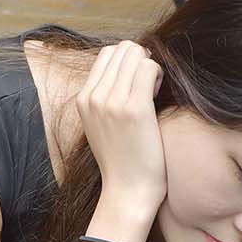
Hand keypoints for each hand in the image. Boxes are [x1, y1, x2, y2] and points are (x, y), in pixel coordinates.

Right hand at [76, 40, 166, 211]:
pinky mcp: (134, 108)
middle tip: (147, 88)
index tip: (136, 86)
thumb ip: (104, 98)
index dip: (127, 63)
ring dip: (150, 68)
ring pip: (136, 54)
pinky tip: (157, 98)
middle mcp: (94, 97)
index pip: (107, 54)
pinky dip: (158, 76)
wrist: (127, 192)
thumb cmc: (122, 161)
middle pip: (122, 49)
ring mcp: (112, 101)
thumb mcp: (100, 126)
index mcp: (83, 99)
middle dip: (139, 61)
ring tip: (152, 94)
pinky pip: (149, 68)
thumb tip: (125, 70)